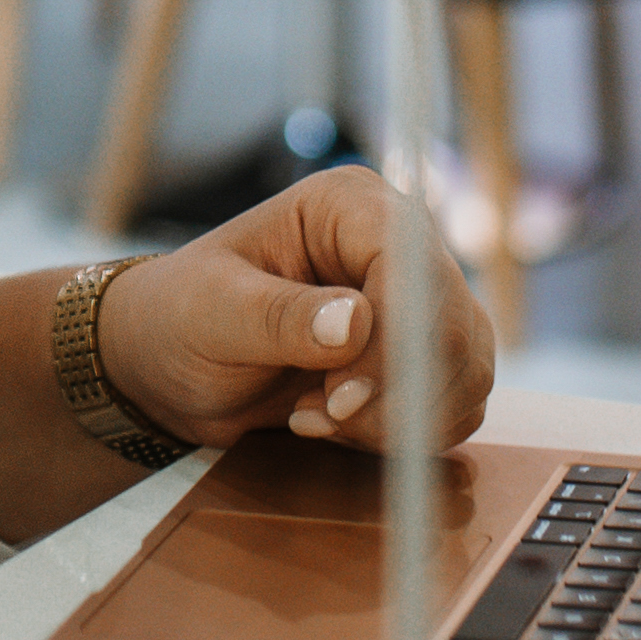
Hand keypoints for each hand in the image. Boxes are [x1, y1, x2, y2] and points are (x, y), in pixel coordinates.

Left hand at [96, 165, 498, 457]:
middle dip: (396, 393)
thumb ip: (276, 316)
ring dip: (401, 420)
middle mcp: (397, 245)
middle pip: (451, 326)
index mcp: (348, 206)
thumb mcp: (209, 314)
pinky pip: (458, 402)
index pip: (411, 267)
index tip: (340, 400)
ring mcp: (418, 303)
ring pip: (467, 371)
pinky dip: (408, 434)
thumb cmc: (180, 320)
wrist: (174, 367)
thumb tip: (355, 324)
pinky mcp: (423, 357)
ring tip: (317, 419)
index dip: (392, 342)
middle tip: (322, 418)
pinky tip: (340, 429)